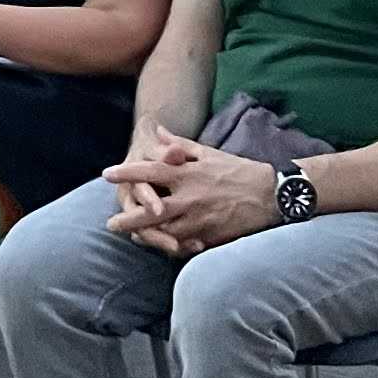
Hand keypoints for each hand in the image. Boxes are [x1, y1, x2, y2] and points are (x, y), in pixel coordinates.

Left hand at [114, 136, 275, 252]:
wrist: (271, 194)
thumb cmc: (238, 170)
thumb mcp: (208, 152)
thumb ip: (179, 144)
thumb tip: (158, 130)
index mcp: (188, 173)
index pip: (151, 170)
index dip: (127, 172)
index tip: (106, 174)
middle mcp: (190, 197)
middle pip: (151, 211)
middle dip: (128, 219)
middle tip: (111, 224)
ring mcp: (200, 220)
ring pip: (165, 233)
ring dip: (147, 237)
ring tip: (134, 238)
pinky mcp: (210, 237)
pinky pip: (185, 246)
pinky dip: (171, 247)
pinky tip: (162, 246)